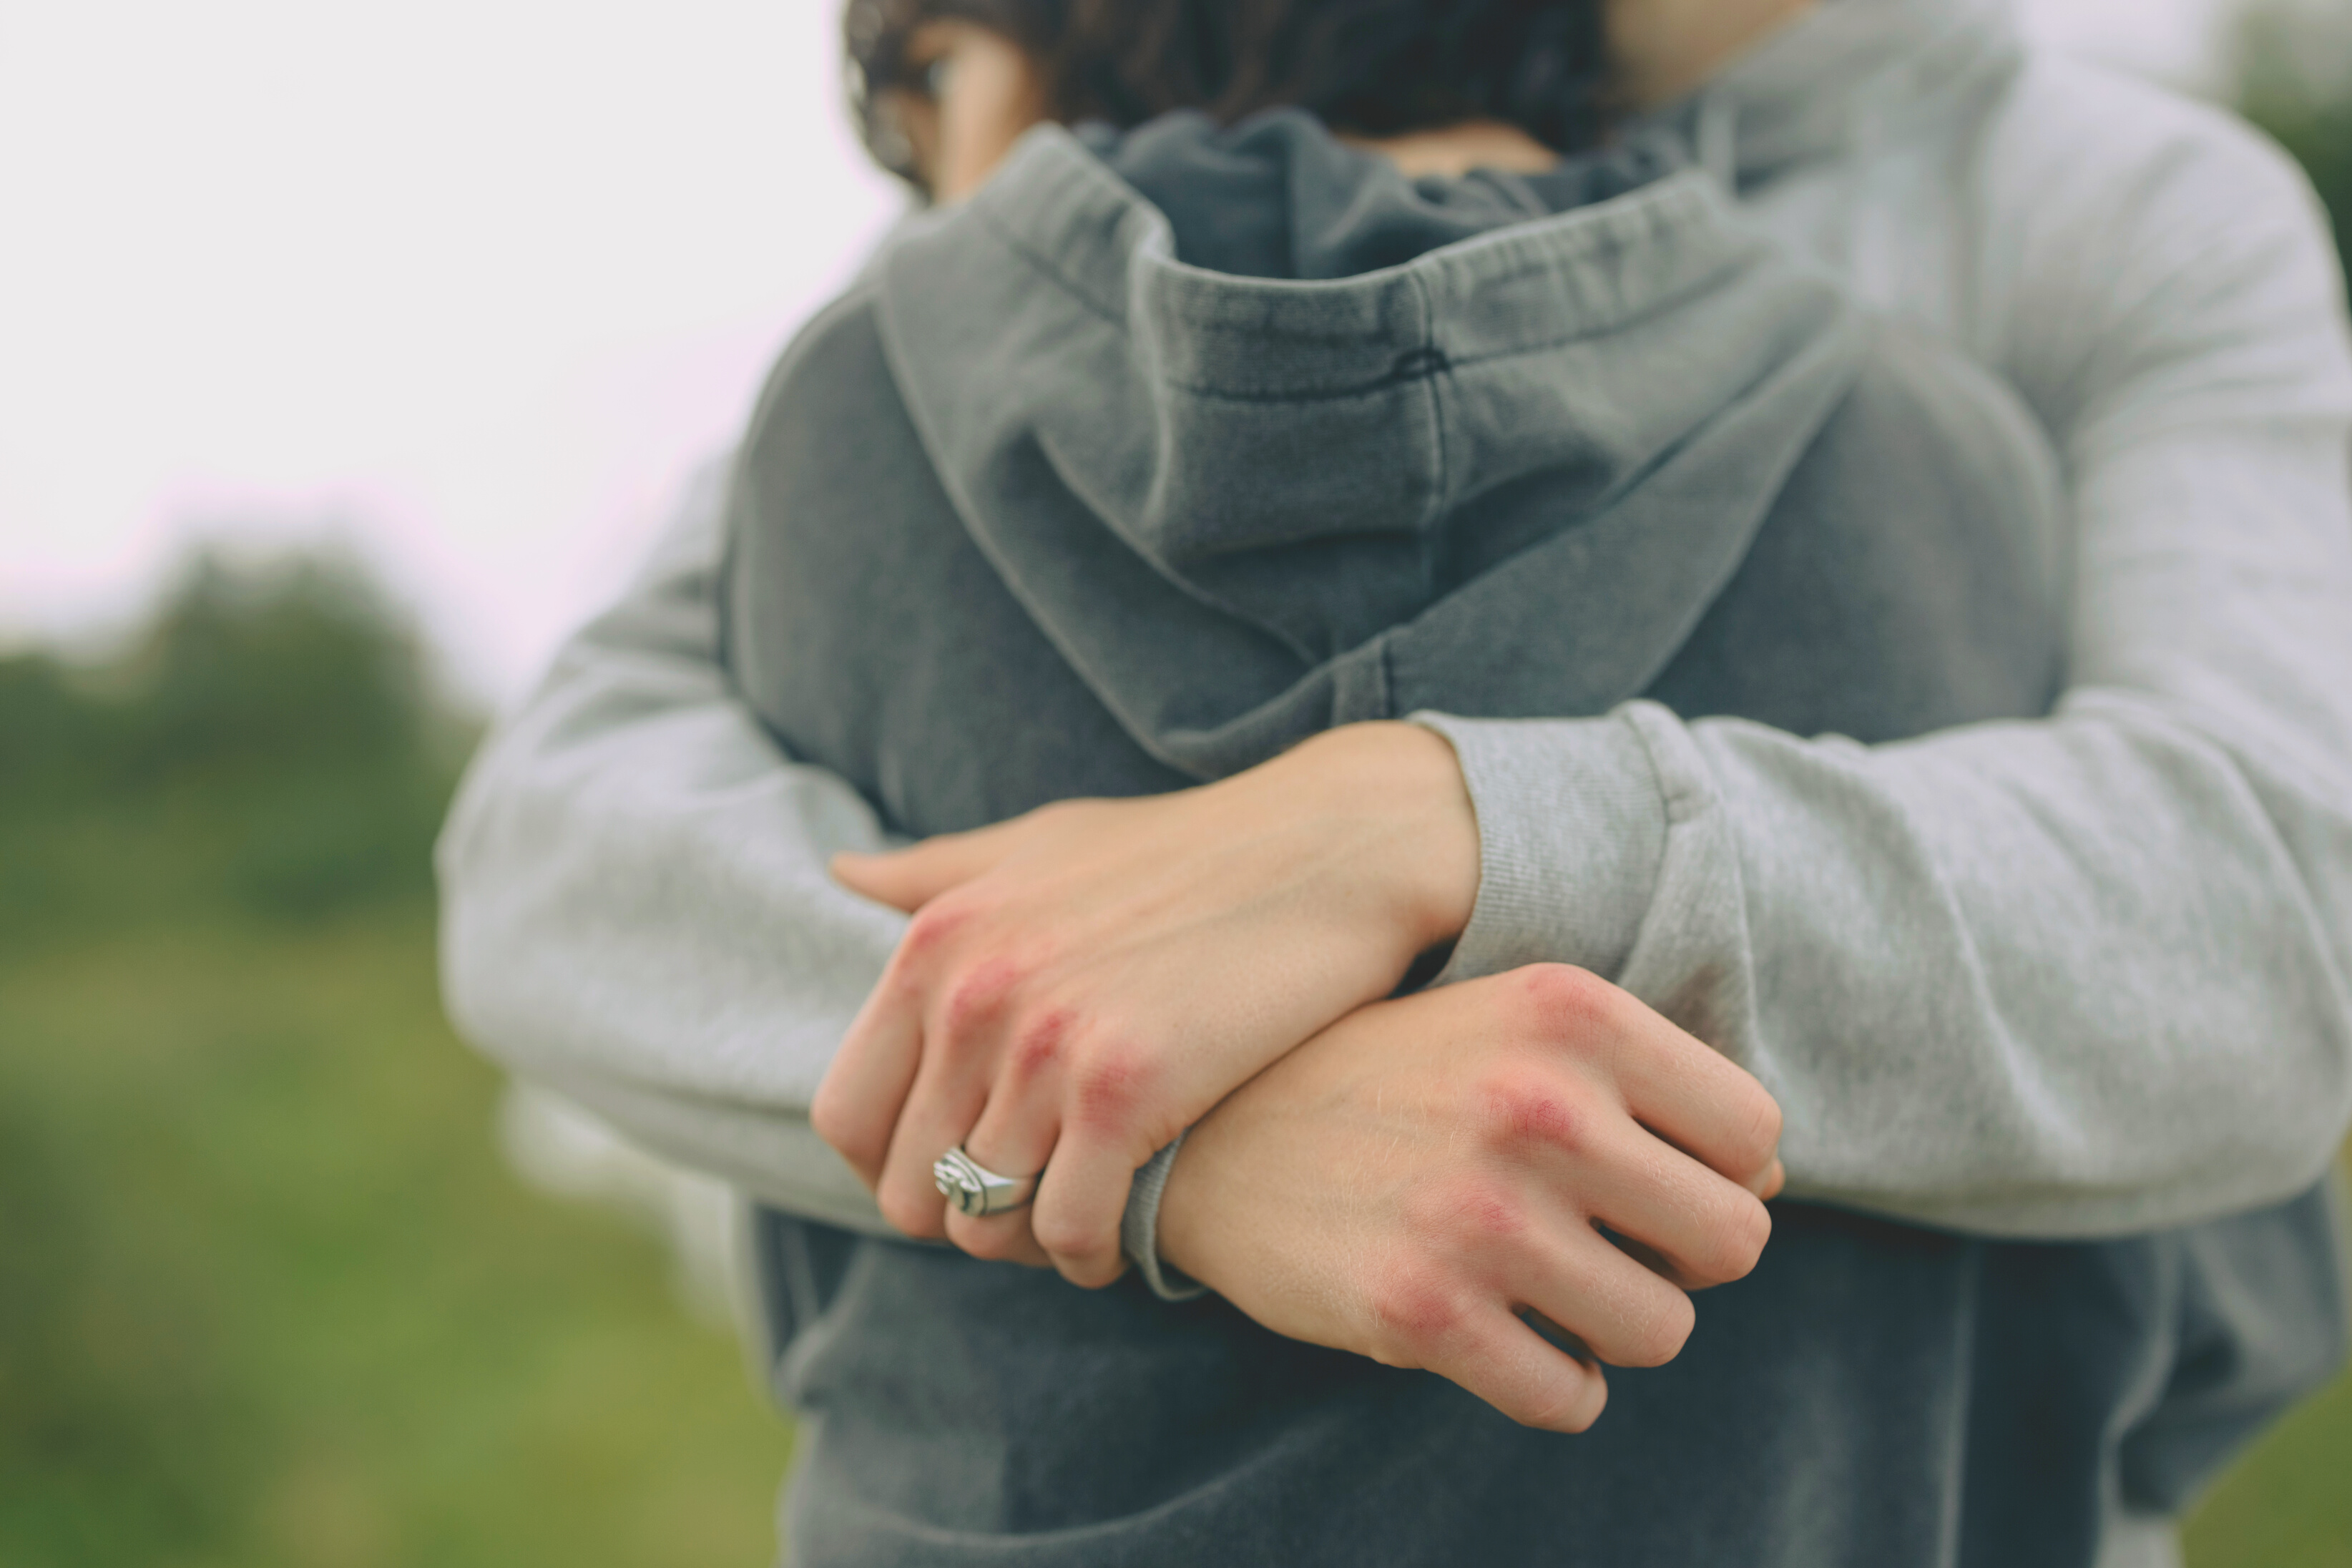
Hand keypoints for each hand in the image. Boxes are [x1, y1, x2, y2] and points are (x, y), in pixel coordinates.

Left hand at [811, 722, 1480, 1284]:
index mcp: (936, 941)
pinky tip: (1125, 1232)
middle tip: (1032, 1205)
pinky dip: (1091, 1254)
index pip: (847, 1115)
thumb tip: (840, 873)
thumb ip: (938, 873)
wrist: (1328, 846)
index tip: (954, 1173)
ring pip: (986, 1223)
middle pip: (910, 1188)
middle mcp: (972, 994)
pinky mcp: (1127, 1089)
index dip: (891, 1169)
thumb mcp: (1042, 844)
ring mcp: (1046, 1044)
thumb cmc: (1185, 848)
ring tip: (1081, 1219)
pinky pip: (1069, 1231)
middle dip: (967, 1216)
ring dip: (1031, 1241)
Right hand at [1157, 965, 1784, 1432]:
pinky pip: (1570, 1397)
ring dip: (1614, 1326)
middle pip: (1734, 1239)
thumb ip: (1643, 1081)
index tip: (1645, 1176)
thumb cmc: (1394, 1077)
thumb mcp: (1512, 1029)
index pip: (1755, 1131)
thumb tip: (1774, 1176)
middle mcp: (1537, 1103)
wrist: (1213, 1132)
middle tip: (1602, 1243)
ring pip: (1662, 1331)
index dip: (1714, 1170)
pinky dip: (1553, 1385)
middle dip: (1678, 1257)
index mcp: (1570, 1011)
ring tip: (1545, 1288)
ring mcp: (1479, 1213)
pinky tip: (1502, 1338)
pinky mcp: (1422, 1313)